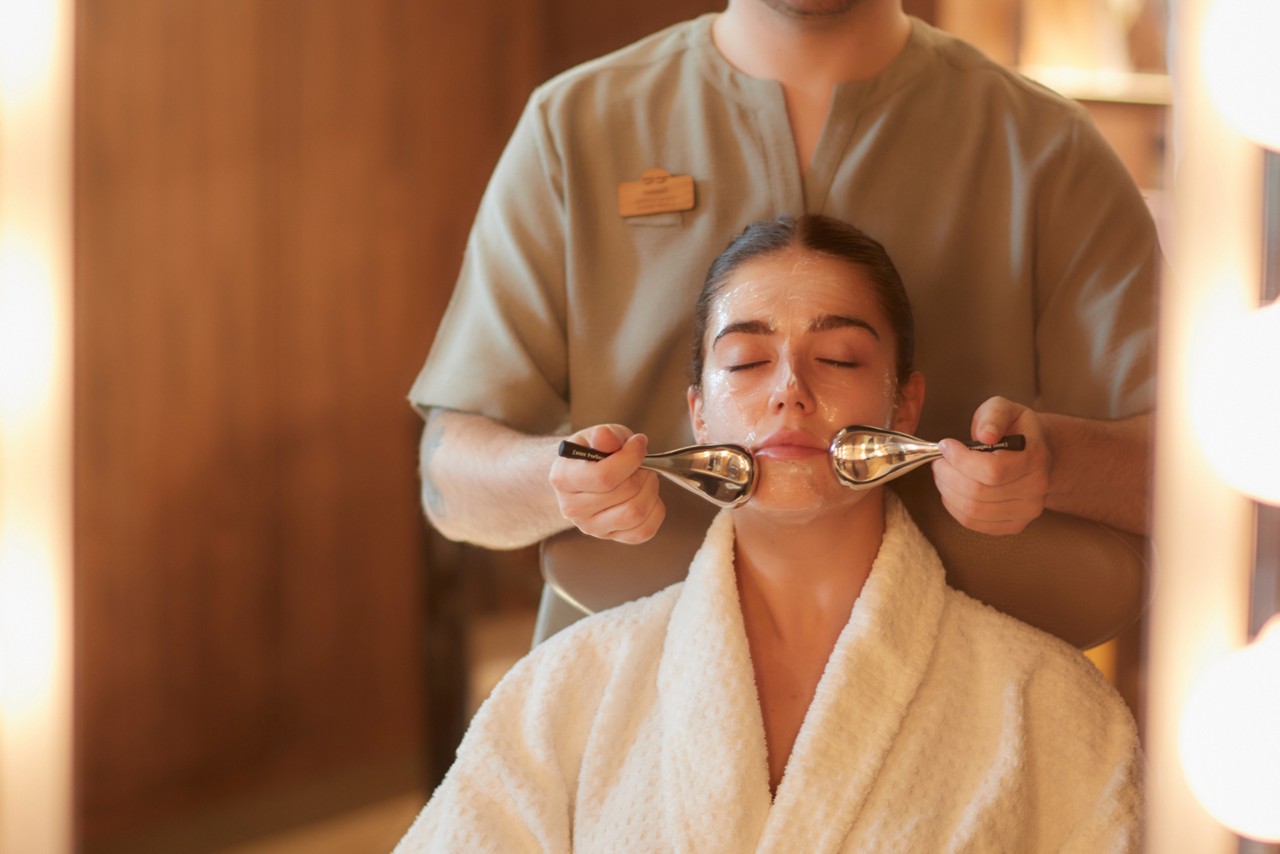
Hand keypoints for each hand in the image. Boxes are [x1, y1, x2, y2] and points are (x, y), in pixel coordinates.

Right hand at [548, 424, 664, 543]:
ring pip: (635, 514)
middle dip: (642, 472)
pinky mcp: (610, 537)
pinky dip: (655, 510)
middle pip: (625, 493)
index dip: (630, 458)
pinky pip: (644, 531)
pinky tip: (646, 495)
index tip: (638, 443)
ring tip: (644, 477)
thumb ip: (604, 436)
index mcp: (563, 479)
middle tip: (640, 463)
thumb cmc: (593, 452)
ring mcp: (591, 527)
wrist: (586, 473)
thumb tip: (604, 436)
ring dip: (650, 490)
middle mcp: (572, 508)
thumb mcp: (597, 435)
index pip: (604, 476)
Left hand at [930, 397, 1051, 535]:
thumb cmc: (1013, 429)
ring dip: (947, 490)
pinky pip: (973, 523)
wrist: (1033, 453)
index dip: (960, 459)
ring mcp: (1026, 511)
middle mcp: (1036, 489)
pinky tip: (951, 489)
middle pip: (978, 493)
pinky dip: (953, 506)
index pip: (992, 471)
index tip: (946, 445)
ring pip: (972, 511)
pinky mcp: (1013, 525)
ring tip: (942, 473)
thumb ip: (994, 416)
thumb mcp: (1004, 409)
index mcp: (1036, 458)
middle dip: (948, 475)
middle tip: (938, 461)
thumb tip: (985, 435)